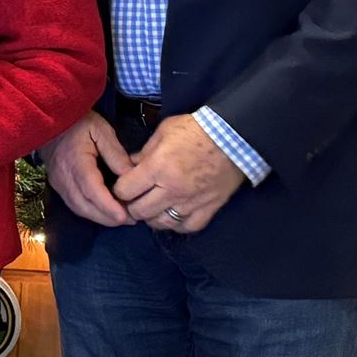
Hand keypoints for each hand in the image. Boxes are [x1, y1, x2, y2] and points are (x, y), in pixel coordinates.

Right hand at [45, 112, 133, 226]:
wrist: (49, 120)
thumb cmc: (78, 122)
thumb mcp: (101, 131)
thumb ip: (116, 154)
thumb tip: (130, 176)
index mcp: (76, 162)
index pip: (92, 191)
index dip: (108, 207)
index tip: (125, 216)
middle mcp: (64, 177)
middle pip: (85, 206)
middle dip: (108, 218)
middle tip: (130, 220)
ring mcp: (58, 183)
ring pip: (78, 209)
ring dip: (99, 218)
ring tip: (121, 218)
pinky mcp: (57, 185)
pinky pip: (74, 205)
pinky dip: (90, 212)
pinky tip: (104, 212)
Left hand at [110, 115, 247, 233]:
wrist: (235, 136)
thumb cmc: (197, 129)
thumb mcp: (164, 131)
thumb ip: (144, 152)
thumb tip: (129, 166)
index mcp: (157, 167)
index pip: (125, 190)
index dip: (120, 189)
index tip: (125, 186)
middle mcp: (172, 189)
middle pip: (140, 211)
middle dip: (133, 206)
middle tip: (136, 200)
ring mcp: (191, 201)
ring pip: (162, 223)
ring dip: (153, 217)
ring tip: (154, 208)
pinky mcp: (209, 207)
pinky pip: (188, 227)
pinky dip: (178, 224)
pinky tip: (175, 215)